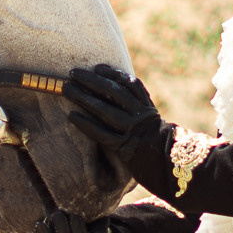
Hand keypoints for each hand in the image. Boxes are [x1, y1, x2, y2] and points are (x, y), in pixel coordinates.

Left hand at [64, 64, 175, 197]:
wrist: (165, 165)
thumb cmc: (151, 142)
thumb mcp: (148, 121)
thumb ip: (134, 106)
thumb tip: (110, 89)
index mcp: (147, 107)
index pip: (130, 84)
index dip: (113, 74)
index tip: (96, 67)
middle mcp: (140, 116)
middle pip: (115, 93)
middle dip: (92, 81)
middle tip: (73, 73)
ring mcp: (132, 131)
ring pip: (106, 111)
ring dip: (85, 98)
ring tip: (67, 89)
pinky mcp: (123, 147)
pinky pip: (101, 133)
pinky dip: (86, 124)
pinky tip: (72, 116)